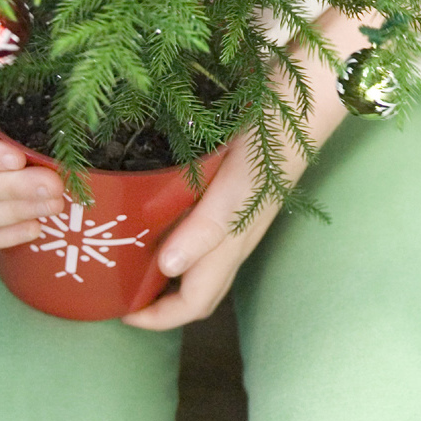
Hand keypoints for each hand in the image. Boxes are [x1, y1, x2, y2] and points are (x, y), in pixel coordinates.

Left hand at [120, 137, 287, 329]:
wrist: (301, 102)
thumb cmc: (270, 146)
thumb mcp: (236, 187)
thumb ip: (206, 227)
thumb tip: (168, 268)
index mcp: (230, 244)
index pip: (194, 303)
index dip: (158, 319)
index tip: (120, 313)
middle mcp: (232, 236)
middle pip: (196, 289)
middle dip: (158, 302)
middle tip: (119, 287)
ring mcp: (233, 213)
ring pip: (195, 258)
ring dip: (161, 266)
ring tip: (126, 251)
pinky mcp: (231, 189)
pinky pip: (196, 225)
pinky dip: (170, 229)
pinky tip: (152, 207)